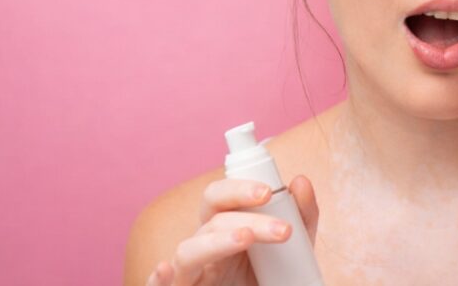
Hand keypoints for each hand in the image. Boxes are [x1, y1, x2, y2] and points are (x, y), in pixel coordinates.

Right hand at [146, 175, 319, 285]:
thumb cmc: (271, 277)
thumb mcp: (294, 247)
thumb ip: (301, 216)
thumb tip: (301, 182)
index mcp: (224, 226)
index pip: (221, 196)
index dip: (239, 188)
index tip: (270, 191)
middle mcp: (204, 245)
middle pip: (210, 217)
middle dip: (241, 213)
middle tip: (280, 226)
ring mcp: (191, 272)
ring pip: (189, 250)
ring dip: (218, 242)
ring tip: (246, 238)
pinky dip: (156, 279)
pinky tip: (165, 268)